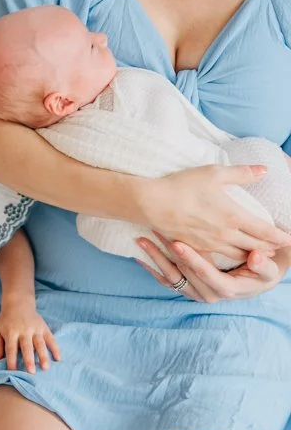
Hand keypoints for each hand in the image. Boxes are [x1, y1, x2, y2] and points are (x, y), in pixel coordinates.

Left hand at [0, 302, 60, 372]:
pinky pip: (51, 338)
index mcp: (11, 332)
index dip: (11, 360)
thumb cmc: (6, 320)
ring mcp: (35, 329)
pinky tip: (58, 358)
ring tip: (45, 368)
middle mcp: (24, 331)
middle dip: (29, 359)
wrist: (18, 303)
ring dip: (43, 356)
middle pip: (26, 347)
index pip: (11, 348)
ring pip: (40, 344)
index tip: (13, 372)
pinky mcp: (44, 327)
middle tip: (31, 372)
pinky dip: (55, 348)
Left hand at [137, 234, 289, 302]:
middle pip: (183, 273)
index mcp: (226, 289)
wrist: (256, 281)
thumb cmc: (263, 271)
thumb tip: (256, 257)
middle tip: (155, 230)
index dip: (191, 258)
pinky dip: (151, 268)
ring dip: (155, 257)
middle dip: (167, 252)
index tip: (177, 243)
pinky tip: (138, 256)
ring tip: (141, 239)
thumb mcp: (269, 270)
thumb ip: (263, 265)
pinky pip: (166, 281)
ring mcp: (195, 293)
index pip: (206, 273)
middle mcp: (208, 294)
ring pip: (170, 276)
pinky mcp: (187, 289)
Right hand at [138, 165, 290, 261]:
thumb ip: (242, 173)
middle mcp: (226, 235)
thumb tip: (263, 170)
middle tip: (278, 247)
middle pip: (256, 248)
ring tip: (260, 252)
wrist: (152, 203)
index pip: (266, 232)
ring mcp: (211, 245)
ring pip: (239, 256)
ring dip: (252, 255)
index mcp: (234, 217)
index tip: (289, 239)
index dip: (280, 237)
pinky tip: (233, 255)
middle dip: (270, 248)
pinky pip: (220, 258)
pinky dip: (232, 258)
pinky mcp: (197, 250)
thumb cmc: (183, 186)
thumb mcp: (214, 173)